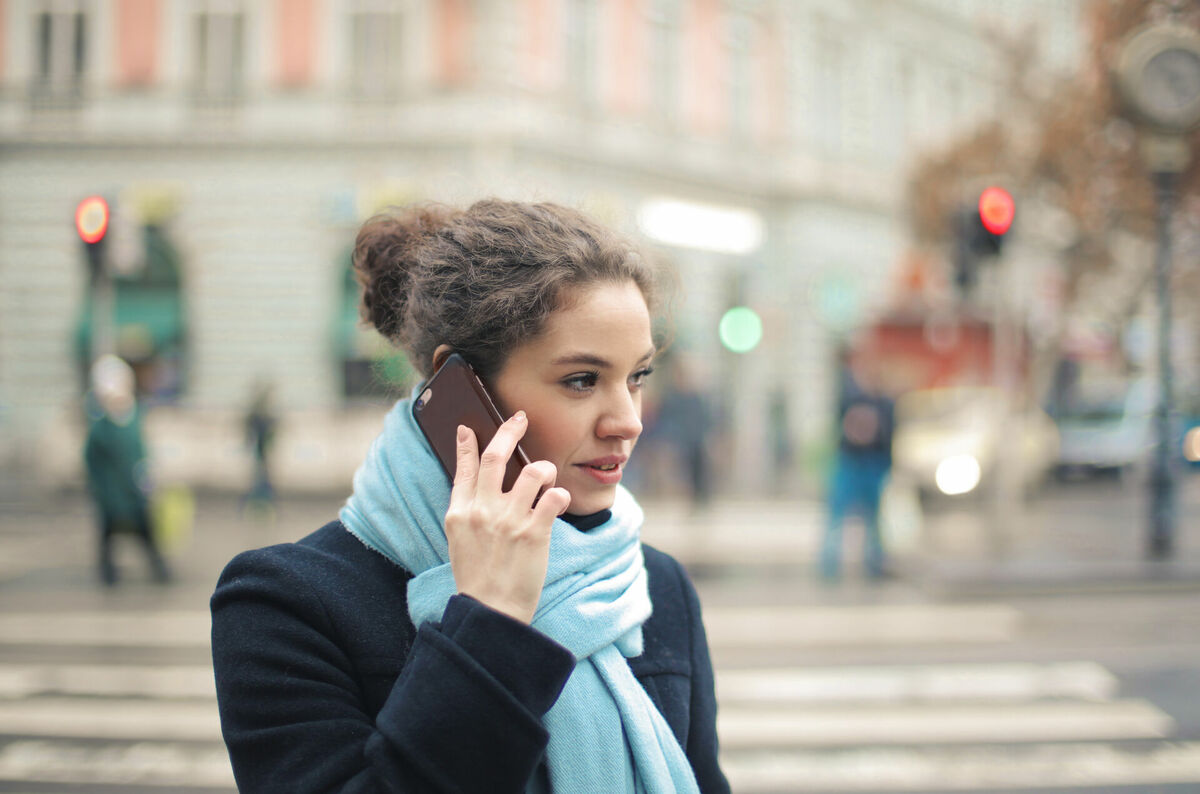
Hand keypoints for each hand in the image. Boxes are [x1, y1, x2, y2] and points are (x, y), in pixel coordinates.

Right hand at [444, 412, 570, 622]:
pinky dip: (559, 495)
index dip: (467, 443)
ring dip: (544, 468)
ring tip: (547, 477)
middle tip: (520, 418)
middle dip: (509, 430)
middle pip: (496, 456)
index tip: (470, 427)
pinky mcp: (535, 532)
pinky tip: (557, 502)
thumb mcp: (460, 541)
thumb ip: (468, 511)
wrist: (491, 611)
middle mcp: (483, 511)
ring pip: (534, 471)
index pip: (463, 467)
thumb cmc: (477, 577)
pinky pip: (554, 497)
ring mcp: (509, 520)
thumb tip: (478, 485)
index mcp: (460, 513)